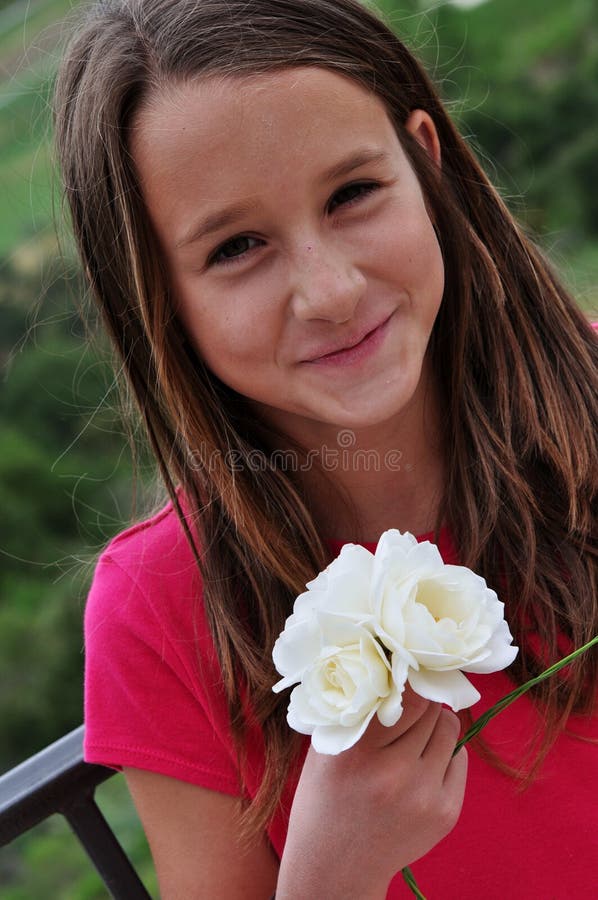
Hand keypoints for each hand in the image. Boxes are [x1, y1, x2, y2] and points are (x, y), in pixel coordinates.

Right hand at [277, 687, 466, 899]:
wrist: (336, 867)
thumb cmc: (325, 797)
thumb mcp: (326, 749)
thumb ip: (355, 710)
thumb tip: (388, 664)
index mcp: (356, 752)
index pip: (403, 695)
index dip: (406, 679)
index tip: (402, 672)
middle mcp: (393, 774)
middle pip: (429, 708)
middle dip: (421, 699)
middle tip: (409, 700)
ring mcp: (422, 796)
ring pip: (448, 729)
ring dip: (435, 721)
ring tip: (416, 730)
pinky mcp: (445, 814)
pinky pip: (459, 759)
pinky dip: (445, 752)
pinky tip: (422, 761)